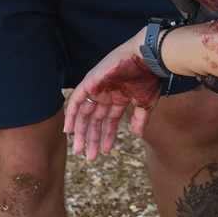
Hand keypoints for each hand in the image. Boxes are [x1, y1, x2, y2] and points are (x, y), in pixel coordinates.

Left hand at [63, 31, 161, 160]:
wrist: (145, 59)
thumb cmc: (149, 78)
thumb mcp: (146, 103)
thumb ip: (140, 118)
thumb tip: (137, 134)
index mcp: (121, 98)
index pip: (110, 120)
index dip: (107, 136)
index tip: (104, 151)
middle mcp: (108, 94)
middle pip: (95, 120)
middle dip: (92, 138)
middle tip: (89, 158)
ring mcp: (98, 88)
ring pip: (85, 113)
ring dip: (81, 131)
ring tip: (79, 150)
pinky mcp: (90, 82)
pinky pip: (76, 100)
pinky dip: (72, 114)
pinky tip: (69, 130)